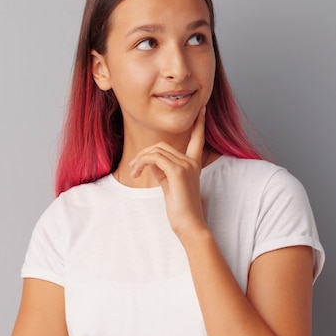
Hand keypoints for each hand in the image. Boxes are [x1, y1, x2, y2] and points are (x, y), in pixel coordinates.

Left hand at [128, 107, 206, 236]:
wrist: (189, 225)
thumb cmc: (180, 208)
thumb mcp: (170, 185)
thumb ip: (163, 170)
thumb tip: (151, 163)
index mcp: (193, 164)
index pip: (198, 138)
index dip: (200, 124)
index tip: (202, 110)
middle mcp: (192, 162)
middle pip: (162, 145)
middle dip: (144, 154)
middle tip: (133, 168)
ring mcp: (186, 165)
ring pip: (156, 150)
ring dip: (140, 160)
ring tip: (133, 172)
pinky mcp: (178, 172)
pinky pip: (154, 158)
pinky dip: (142, 163)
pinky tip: (137, 173)